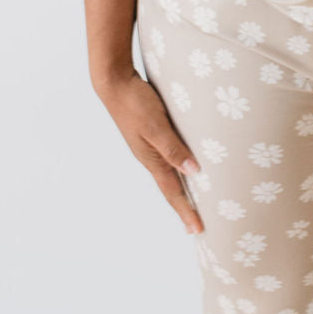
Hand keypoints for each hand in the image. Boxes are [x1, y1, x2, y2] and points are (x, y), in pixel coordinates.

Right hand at [94, 68, 204, 235]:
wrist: (115, 83)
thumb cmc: (135, 102)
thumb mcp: (155, 125)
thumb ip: (173, 147)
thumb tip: (193, 171)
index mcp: (151, 159)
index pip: (173, 191)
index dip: (186, 210)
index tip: (197, 230)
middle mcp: (150, 157)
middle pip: (171, 187)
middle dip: (184, 206)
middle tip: (197, 226)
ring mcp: (148, 146)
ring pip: (169, 173)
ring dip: (182, 188)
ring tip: (195, 201)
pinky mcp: (150, 134)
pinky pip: (168, 157)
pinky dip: (178, 167)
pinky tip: (185, 164)